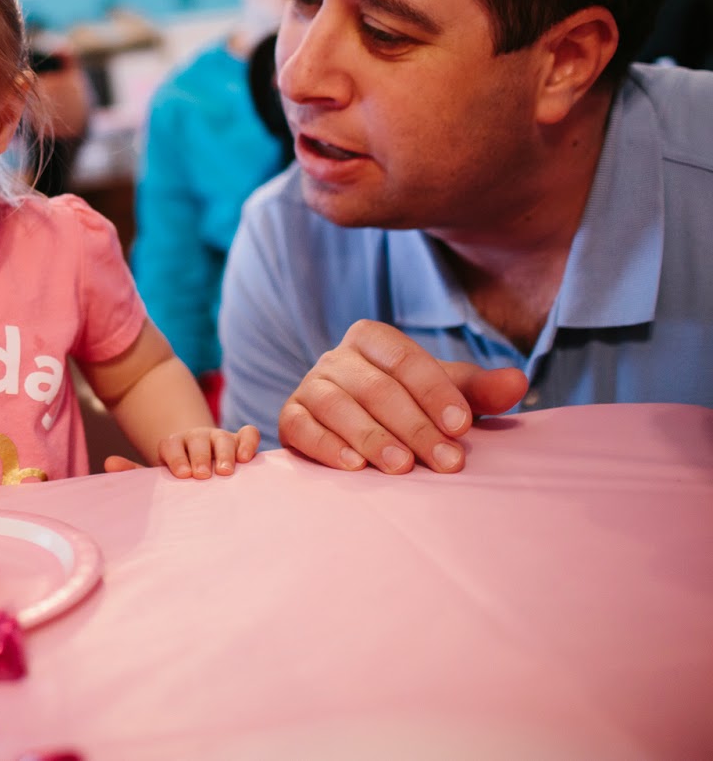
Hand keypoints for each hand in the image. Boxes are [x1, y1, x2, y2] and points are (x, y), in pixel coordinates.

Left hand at [104, 425, 259, 478]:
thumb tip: (109, 462)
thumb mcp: (158, 476)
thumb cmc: (178, 478)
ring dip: (225, 452)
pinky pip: (248, 433)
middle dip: (200, 456)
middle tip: (202, 474)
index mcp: (174, 446)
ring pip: (223, 437)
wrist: (203, 469)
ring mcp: (220, 438)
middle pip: (198, 440)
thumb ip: (134, 470)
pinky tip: (247, 457)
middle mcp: (197, 439)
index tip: (181, 474)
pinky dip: (248, 441)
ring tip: (225, 471)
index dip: (176, 457)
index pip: (171, 445)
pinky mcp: (241, 441)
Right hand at [278, 319, 527, 474]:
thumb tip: (517, 382)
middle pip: (375, 387)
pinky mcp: (290, 416)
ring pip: (337, 406)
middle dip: (414, 427)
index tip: (462, 427)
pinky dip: (327, 446)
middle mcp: (336, 357)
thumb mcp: (442, 395)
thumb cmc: (405, 407)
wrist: (351, 426)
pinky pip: (301, 427)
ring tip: (401, 468)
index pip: (404, 359)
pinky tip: (354, 467)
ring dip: (372, 438)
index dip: (434, 392)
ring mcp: (309, 385)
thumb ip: (477, 390)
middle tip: (445, 463)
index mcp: (372, 340)